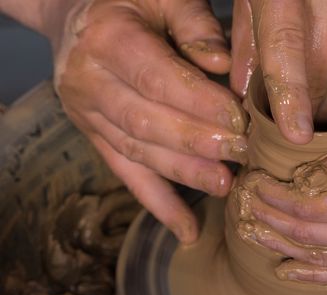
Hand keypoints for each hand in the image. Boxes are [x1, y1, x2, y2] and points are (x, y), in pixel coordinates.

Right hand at [53, 0, 247, 242]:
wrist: (75, 15)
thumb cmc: (131, 2)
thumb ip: (195, 26)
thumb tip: (222, 65)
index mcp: (107, 39)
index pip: (156, 79)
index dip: (198, 104)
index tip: (238, 120)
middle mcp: (88, 82)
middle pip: (146, 122)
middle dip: (198, 143)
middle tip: (242, 154)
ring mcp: (87, 116)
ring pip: (139, 153)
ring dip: (185, 174)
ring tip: (226, 186)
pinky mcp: (98, 139)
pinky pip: (128, 176)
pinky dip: (160, 205)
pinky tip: (189, 231)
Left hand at [237, 133, 326, 283]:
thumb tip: (304, 174)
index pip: (305, 207)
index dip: (273, 198)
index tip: (252, 184)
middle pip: (304, 235)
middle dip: (268, 219)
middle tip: (241, 205)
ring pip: (316, 258)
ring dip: (279, 245)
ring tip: (250, 234)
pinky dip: (309, 273)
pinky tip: (286, 270)